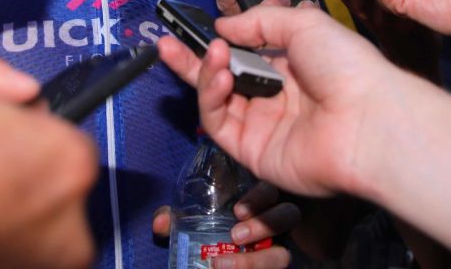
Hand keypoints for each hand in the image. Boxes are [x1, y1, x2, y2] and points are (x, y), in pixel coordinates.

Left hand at [151, 181, 296, 267]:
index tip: (238, 210)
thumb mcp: (190, 226)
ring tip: (223, 264)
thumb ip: (176, 220)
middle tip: (235, 236)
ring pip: (284, 254)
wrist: (214, 265)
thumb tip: (161, 223)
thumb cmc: (206, 237)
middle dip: (264, 224)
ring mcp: (278, 251)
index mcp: (257, 204)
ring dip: (258, 260)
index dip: (260, 197)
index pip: (270, 189)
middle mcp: (274, 225)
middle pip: (288, 215)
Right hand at [158, 4, 394, 199]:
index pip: (245, 52)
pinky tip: (221, 74)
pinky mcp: (253, 151)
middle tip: (167, 43)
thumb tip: (222, 27)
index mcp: (293, 66)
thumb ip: (258, 21)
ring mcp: (264, 125)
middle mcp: (276, 96)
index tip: (203, 26)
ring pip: (218, 99)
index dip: (222, 40)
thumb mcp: (303, 23)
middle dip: (193, 60)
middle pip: (224, 78)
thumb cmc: (346, 66)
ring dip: (207, 72)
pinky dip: (213, 97)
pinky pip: (221, 122)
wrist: (368, 120)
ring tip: (213, 52)